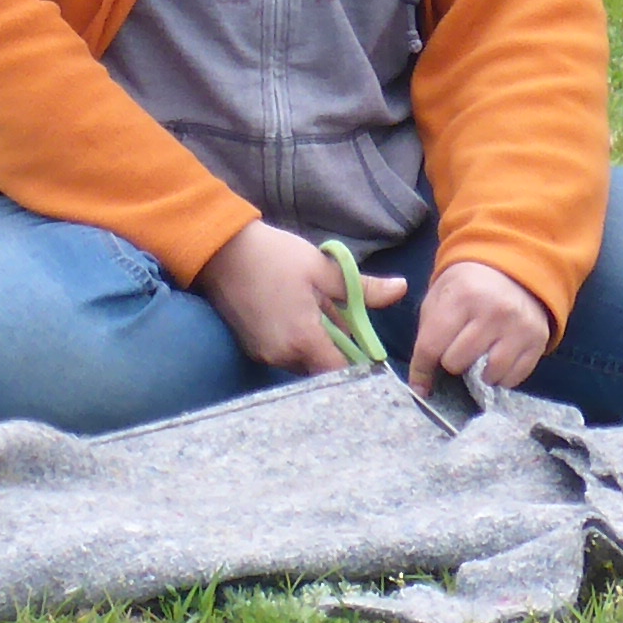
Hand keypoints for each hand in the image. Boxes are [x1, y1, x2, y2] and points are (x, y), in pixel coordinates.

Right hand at [201, 220, 400, 374]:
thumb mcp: (322, 269)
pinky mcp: (253, 348)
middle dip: (338, 349)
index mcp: (303, 340)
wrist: (221, 250)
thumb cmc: (274, 257)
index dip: (360, 364)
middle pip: (323, 369)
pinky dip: (297, 341)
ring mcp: (264, 355)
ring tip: (317, 310)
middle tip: (343, 318)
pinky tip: (296, 312)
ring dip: (316, 344)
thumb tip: (401, 289)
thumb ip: (363, 289)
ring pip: (304, 361)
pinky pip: (285, 354)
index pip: (341, 372)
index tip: (369, 348)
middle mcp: (282, 356)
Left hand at [410, 258, 554, 393]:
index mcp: (462, 296)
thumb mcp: (439, 297)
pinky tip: (496, 362)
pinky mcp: (538, 340)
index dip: (421, 371)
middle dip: (452, 362)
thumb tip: (421, 388)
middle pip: (457, 362)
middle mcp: (493, 311)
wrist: (511, 270)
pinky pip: (513, 378)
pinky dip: (501, 378)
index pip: (431, 347)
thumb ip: (426, 337)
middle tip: (457, 352)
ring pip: (487, 374)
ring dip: (478, 374)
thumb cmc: (467, 287)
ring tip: (477, 360)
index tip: (419, 385)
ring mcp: (518, 326)